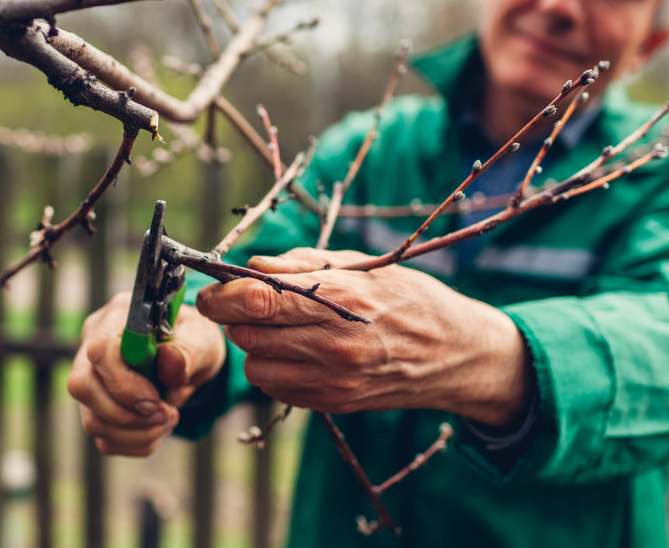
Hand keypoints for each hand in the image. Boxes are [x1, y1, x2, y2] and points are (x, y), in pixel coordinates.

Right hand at [67, 293, 225, 455]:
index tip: (156, 400)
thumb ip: (189, 351)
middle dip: (126, 414)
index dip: (124, 383)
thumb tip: (168, 361)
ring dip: (137, 433)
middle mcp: (93, 343)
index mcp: (118, 317)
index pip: (100, 350)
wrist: (190, 360)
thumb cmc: (192, 342)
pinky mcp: (95, 406)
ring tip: (167, 419)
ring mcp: (90, 377)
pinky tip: (156, 426)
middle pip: (82, 386)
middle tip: (164, 414)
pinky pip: (105, 439)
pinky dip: (137, 442)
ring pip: (93, 421)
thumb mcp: (203, 340)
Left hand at [195, 248, 531, 427]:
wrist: (457, 354)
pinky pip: (276, 388)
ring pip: (255, 365)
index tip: (210, 291)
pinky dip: (273, 369)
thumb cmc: (410, 298)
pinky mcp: (333, 404)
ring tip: (278, 330)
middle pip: (248, 333)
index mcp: (341, 298)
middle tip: (247, 305)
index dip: (221, 294)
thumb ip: (302, 264)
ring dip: (254, 346)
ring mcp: (334, 379)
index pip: (257, 299)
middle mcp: (334, 343)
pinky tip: (296, 353)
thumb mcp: (362, 265)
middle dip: (236, 317)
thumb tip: (252, 265)